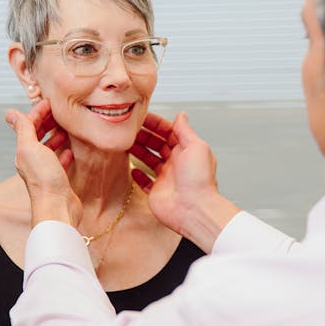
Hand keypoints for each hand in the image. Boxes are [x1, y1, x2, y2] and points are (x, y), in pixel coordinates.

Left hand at [5, 99, 81, 228]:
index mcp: (24, 152)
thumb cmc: (44, 180)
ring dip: (56, 136)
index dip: (38, 112)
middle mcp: (33, 161)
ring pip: (49, 148)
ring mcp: (46, 170)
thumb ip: (23, 129)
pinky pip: (60, 161)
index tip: (50, 101)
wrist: (57, 207)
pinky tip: (69, 150)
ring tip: (65, 127)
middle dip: (47, 122)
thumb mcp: (30, 148)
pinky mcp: (58, 179)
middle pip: (38, 136)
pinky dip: (64, 153)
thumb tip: (10, 113)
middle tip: (59, 111)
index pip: (29, 125)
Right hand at [129, 112, 239, 251]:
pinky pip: (145, 182)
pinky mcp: (157, 192)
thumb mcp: (195, 147)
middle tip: (128, 130)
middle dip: (144, 136)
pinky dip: (138, 175)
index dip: (155, 124)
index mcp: (186, 151)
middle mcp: (176, 163)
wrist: (194, 210)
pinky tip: (132, 169)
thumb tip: (181, 115)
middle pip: (157, 144)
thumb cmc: (199, 180)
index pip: (168, 132)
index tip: (140, 118)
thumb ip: (185, 130)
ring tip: (125, 144)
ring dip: (138, 151)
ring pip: (149, 160)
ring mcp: (166, 178)